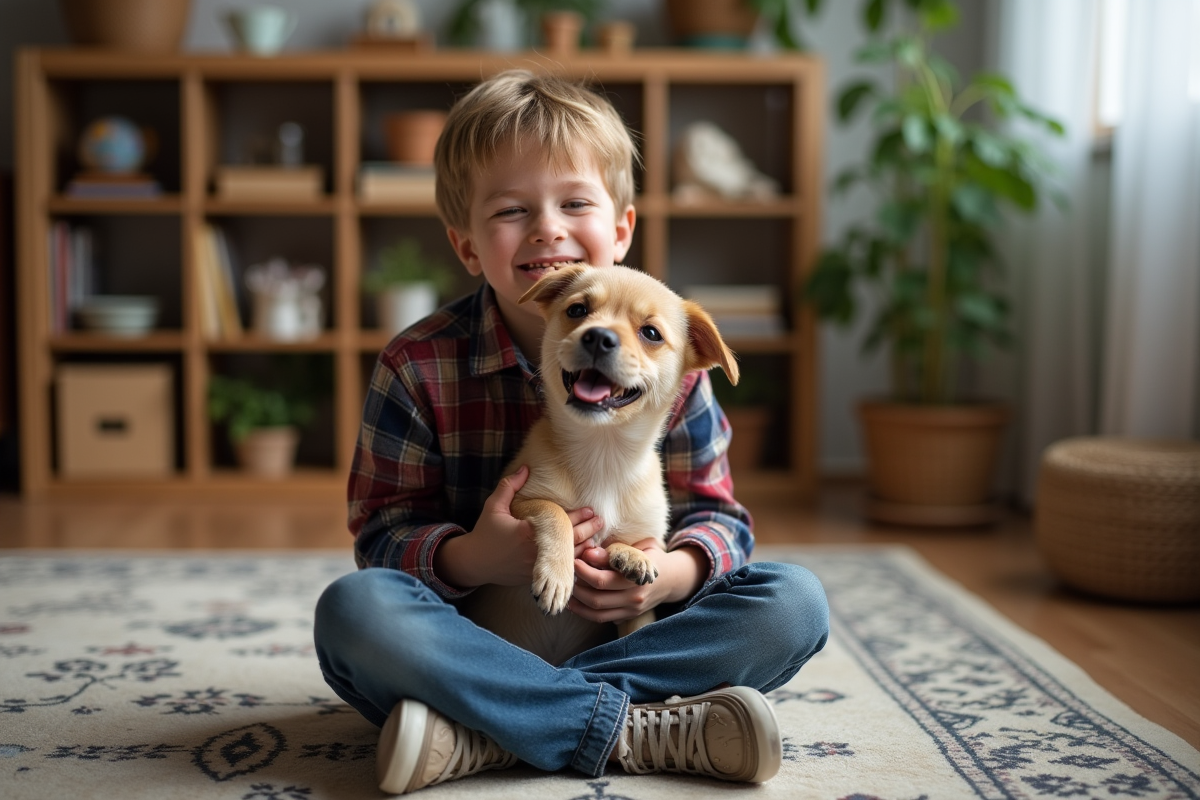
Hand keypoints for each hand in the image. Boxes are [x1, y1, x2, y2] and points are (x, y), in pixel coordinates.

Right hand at [433, 465, 605, 588]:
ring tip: (597, 538)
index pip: (560, 523)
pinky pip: (559, 572)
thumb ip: (510, 486)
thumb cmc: (484, 533)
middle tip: (600, 521)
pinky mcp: (535, 578)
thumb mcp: (494, 506)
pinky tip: (583, 558)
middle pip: (569, 541)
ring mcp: (536, 568)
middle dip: (587, 530)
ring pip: (567, 559)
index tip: (590, 510)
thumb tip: (526, 468)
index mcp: (528, 533)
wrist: (474, 563)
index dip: (577, 516)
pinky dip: (572, 564)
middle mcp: (535, 552)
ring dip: (583, 548)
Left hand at [568, 541, 706, 623]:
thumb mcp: (638, 549)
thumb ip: (615, 552)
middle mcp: (635, 598)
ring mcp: (632, 610)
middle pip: (597, 598)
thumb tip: (589, 553)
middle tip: (567, 575)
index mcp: (637, 578)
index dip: (584, 571)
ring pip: (597, 612)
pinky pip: (603, 618)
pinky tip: (575, 602)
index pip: (603, 580)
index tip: (574, 560)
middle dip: (577, 587)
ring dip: (578, 602)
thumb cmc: (651, 557)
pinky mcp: (628, 616)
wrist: (673, 579)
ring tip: (567, 590)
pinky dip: (586, 612)